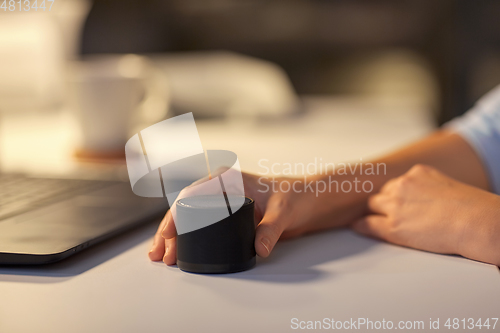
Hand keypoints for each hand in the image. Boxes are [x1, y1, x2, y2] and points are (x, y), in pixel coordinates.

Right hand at [148, 171, 368, 264]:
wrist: (312, 201)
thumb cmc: (299, 195)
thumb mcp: (285, 210)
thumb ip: (270, 229)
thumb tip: (258, 248)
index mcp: (227, 179)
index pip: (192, 195)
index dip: (175, 216)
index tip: (168, 235)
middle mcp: (220, 189)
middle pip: (185, 209)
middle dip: (169, 231)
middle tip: (159, 253)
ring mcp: (222, 203)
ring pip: (190, 219)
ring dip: (176, 238)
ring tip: (163, 258)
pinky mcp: (228, 217)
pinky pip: (203, 228)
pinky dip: (190, 240)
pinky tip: (181, 253)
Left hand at [352, 164, 499, 265]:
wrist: (476, 222)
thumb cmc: (472, 209)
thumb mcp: (447, 186)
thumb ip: (428, 187)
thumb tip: (423, 197)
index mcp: (417, 173)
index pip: (395, 183)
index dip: (393, 195)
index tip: (390, 200)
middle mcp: (403, 185)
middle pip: (381, 194)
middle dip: (382, 203)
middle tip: (379, 212)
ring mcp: (396, 205)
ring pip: (373, 206)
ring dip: (374, 213)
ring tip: (366, 219)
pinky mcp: (393, 226)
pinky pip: (368, 224)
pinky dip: (361, 226)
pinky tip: (357, 227)